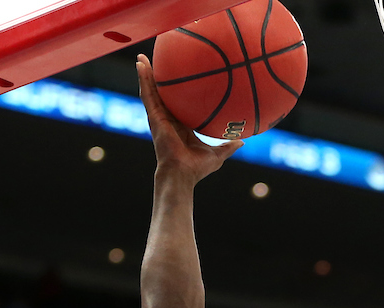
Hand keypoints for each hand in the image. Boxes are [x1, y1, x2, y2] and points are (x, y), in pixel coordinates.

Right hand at [136, 55, 242, 182]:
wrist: (182, 174)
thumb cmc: (197, 168)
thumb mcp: (217, 154)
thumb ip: (228, 146)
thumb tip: (242, 141)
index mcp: (181, 126)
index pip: (179, 104)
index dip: (179, 92)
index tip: (181, 77)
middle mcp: (168, 119)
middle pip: (163, 94)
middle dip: (160, 78)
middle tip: (160, 59)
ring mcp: (159, 118)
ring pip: (151, 91)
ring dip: (146, 73)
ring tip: (142, 56)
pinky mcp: (154, 117)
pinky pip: (147, 95)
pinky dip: (143, 79)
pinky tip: (141, 64)